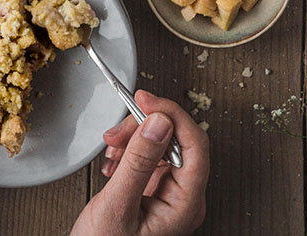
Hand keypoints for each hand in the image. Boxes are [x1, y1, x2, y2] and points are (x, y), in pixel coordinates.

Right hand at [70, 91, 208, 235]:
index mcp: (186, 205)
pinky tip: (114, 162)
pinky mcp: (155, 190)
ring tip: (111, 151)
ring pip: (161, 144)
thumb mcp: (117, 206)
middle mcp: (184, 197)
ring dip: (133, 139)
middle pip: (176, 140)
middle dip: (144, 128)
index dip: (172, 115)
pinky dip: (129, 151)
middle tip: (117, 130)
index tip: (146, 100)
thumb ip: (139, 162)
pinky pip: (149, 156)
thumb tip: (159, 121)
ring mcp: (170, 194)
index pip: (195, 145)